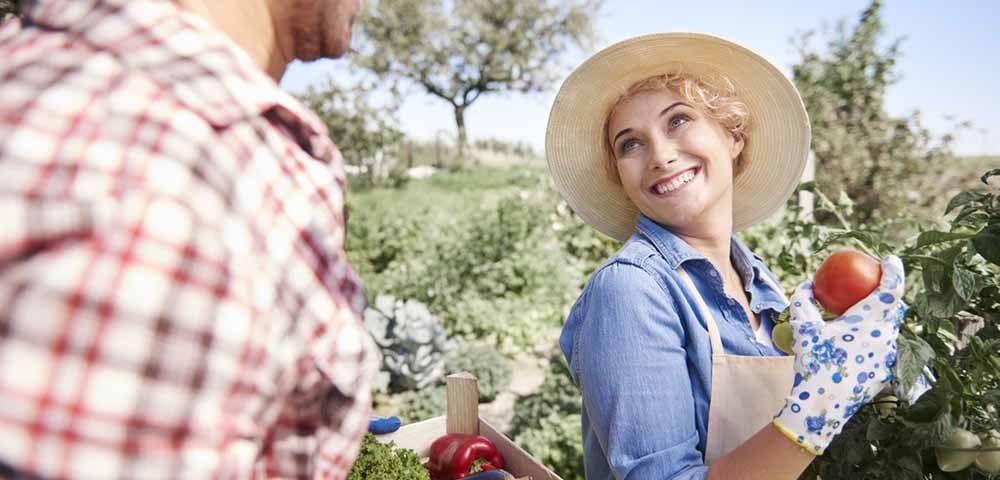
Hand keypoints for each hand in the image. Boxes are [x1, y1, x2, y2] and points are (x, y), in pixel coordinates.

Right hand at [773, 256, 905, 454]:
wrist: (822, 405)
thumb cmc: (812, 361)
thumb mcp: (802, 328)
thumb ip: (803, 301)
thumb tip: (807, 284)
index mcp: (869, 320)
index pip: (891, 288)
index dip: (894, 270)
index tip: (888, 259)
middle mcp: (885, 335)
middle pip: (895, 307)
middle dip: (888, 292)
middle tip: (875, 283)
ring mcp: (888, 355)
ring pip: (889, 327)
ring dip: (879, 317)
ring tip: (863, 313)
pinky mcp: (884, 371)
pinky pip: (882, 347)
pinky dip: (873, 337)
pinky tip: (856, 342)